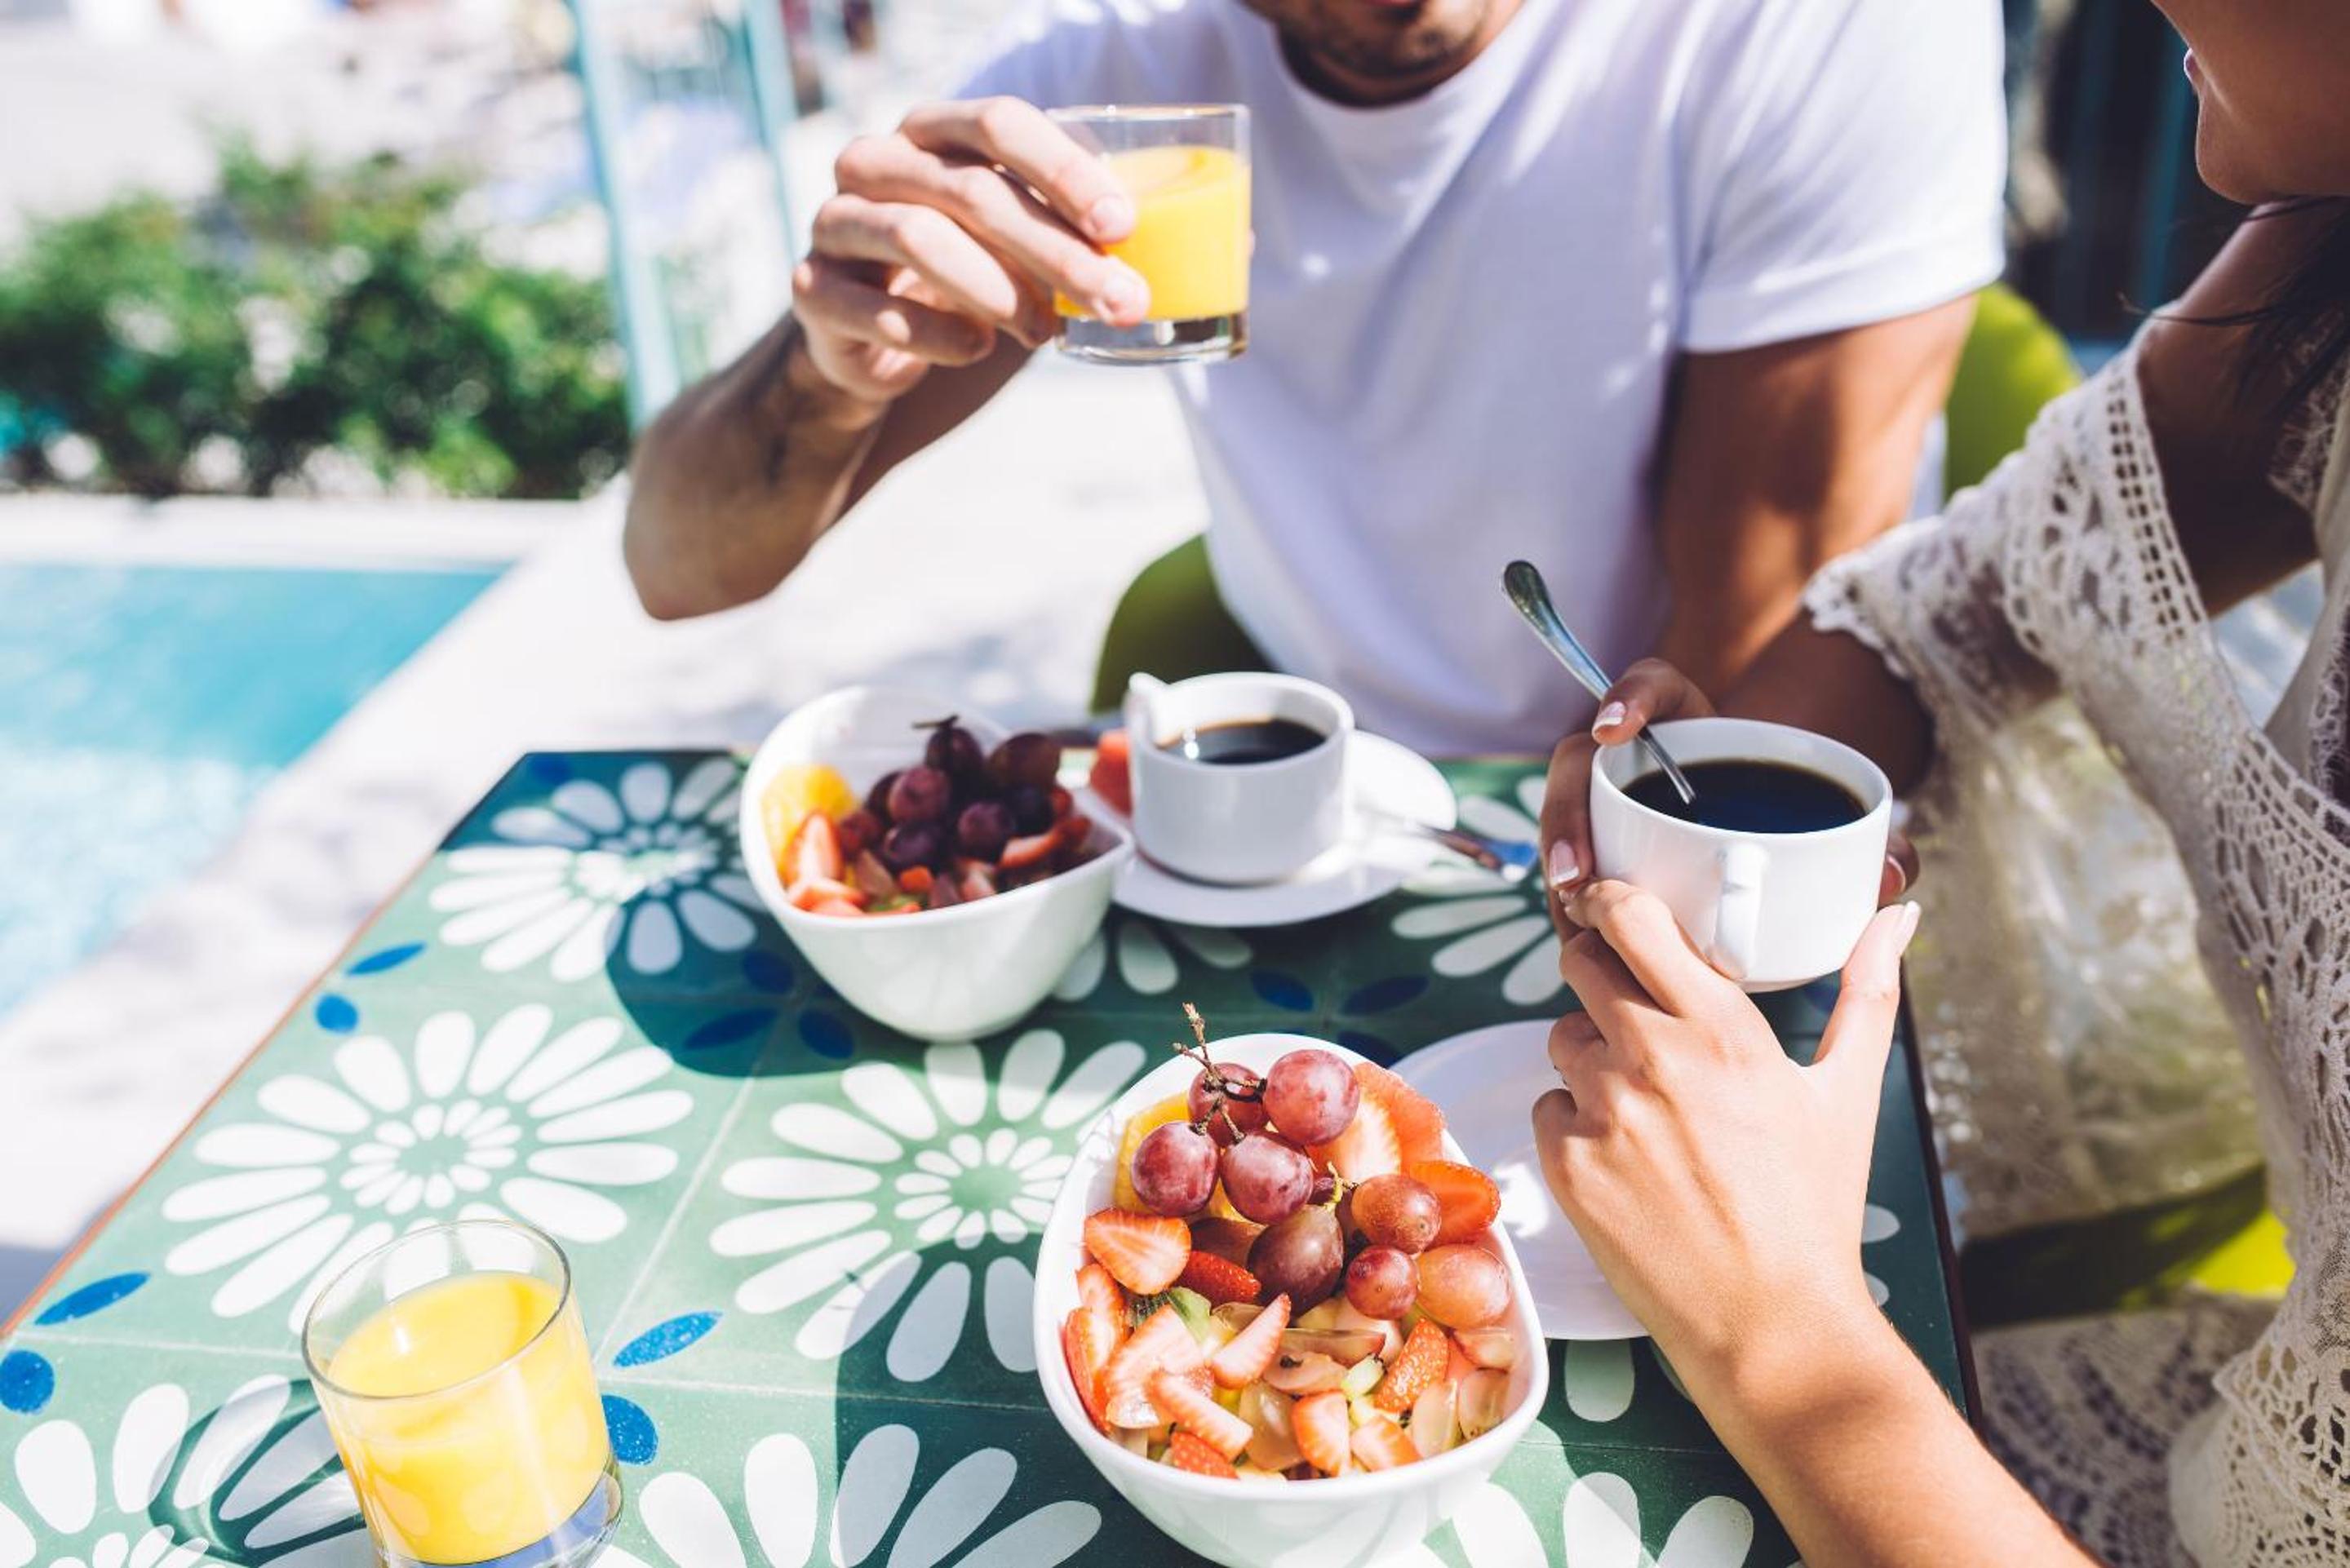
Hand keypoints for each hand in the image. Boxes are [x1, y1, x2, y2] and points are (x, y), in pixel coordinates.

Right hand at [793, 98, 1151, 402]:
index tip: (1121, 225)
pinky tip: (977, 349)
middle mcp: (876, 162)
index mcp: (930, 131)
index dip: (1063, 170)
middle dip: (1055, 250)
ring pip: (917, 238)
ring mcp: (836, 222)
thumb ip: (1068, 230)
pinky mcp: (812, 289)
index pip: (998, 124)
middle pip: (970, 190)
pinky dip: (935, 336)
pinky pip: (874, 309)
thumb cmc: (960, 274)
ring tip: (1045, 334)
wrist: (864, 337)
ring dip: (996, 290)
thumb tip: (1184, 248)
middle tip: (1117, 300)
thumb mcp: (1013, 241)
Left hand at [1532, 881, 1920, 1383]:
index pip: (1630, 918)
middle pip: (1579, 964)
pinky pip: (1547, 1108)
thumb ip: (1866, 991)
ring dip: (1591, 1055)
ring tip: (1648, 1106)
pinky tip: (1626, 1157)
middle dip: (1599, 973)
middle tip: (1631, 1009)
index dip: (1608, 901)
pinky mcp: (1566, 1164)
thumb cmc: (1813, 1211)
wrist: (1770, 1324)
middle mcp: (1653, 1057)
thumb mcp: (1847, 1094)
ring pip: (1563, 1038)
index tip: (1608, 904)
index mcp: (1721, 1028)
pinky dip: (1574, 1123)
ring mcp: (1603, 1111)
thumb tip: (1895, 917)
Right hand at [1534, 659, 1915, 938]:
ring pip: (1565, 817)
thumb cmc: (1810, 830)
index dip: (1628, 696)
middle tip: (1580, 868)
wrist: (1780, 863)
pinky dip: (1568, 902)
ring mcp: (1611, 807)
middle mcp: (1640, 760)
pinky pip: (1569, 868)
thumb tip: (1893, 876)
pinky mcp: (1601, 852)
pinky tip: (1579, 939)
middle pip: (1582, 761)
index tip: (1615, 727)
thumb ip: (1879, 846)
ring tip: (1573, 911)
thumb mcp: (1847, 828)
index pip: (1654, 686)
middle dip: (1569, 811)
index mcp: (1694, 725)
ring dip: (1559, 862)